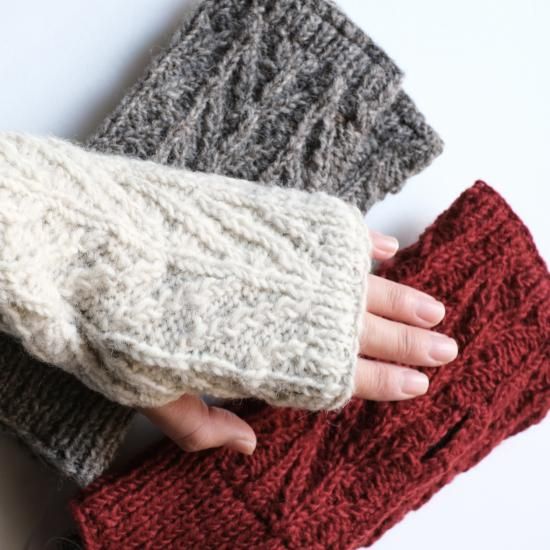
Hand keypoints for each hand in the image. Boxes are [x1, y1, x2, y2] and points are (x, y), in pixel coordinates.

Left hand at [142, 230, 457, 455]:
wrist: (91, 246)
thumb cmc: (114, 323)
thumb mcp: (150, 393)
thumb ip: (202, 425)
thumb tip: (248, 444)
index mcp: (266, 358)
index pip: (342, 376)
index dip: (384, 382)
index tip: (418, 383)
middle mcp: (286, 313)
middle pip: (364, 331)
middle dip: (410, 342)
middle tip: (447, 347)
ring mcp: (283, 265)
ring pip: (359, 285)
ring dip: (401, 297)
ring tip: (434, 308)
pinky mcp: (272, 223)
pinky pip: (330, 235)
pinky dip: (363, 242)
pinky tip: (387, 250)